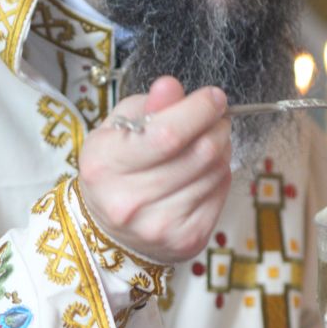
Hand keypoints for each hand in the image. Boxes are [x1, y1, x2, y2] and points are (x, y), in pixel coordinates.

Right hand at [79, 77, 230, 264]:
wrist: (106, 228)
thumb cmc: (114, 168)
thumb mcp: (117, 127)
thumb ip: (147, 104)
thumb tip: (172, 87)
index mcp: (106, 165)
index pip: (168, 134)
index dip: (199, 110)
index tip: (214, 97)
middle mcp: (130, 201)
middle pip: (201, 152)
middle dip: (217, 127)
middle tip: (215, 119)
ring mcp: (160, 226)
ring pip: (216, 172)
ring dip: (221, 150)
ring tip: (206, 143)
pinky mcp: (186, 241)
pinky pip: (220, 194)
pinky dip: (219, 175)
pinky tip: (204, 171)